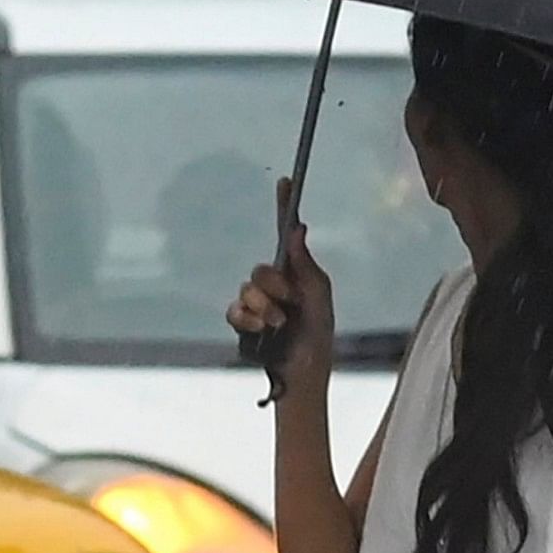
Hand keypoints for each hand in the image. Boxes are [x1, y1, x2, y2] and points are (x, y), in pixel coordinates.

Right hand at [227, 180, 334, 388]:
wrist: (301, 371)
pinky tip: (261, 330)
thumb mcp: (318, 297)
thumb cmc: (317, 335)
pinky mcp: (241, 323)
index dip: (284, 208)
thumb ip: (305, 265)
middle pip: (261, 269)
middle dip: (275, 287)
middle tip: (288, 304)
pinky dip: (248, 320)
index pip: (286, 235)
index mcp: (296, 274)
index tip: (286, 182)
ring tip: (279, 325)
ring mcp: (255, 304)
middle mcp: (274, 285)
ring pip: (246, 290)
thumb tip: (297, 230)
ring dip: (264, 309)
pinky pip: (234, 310)